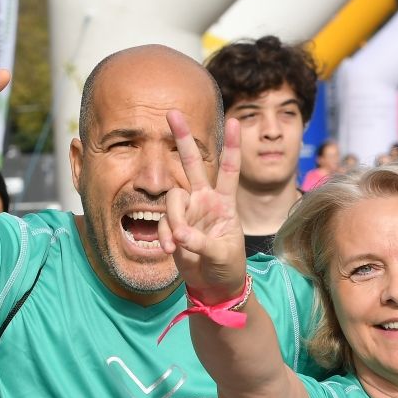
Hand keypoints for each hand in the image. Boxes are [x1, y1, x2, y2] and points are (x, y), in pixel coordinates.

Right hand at [157, 111, 245, 303]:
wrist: (214, 285)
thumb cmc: (227, 266)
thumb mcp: (223, 255)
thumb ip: (202, 243)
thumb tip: (181, 235)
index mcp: (225, 203)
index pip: (228, 170)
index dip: (231, 146)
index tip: (234, 121)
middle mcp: (204, 200)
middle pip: (192, 164)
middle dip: (183, 138)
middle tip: (172, 113)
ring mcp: (187, 211)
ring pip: (173, 198)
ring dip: (174, 218)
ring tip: (179, 242)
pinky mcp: (173, 225)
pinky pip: (163, 222)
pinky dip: (166, 235)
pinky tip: (172, 249)